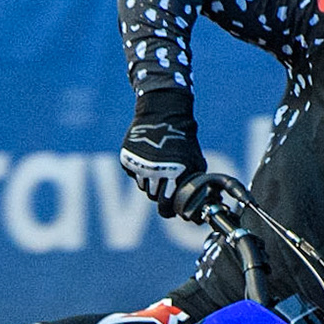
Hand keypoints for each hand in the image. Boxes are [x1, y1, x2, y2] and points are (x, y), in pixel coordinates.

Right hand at [119, 89, 204, 215]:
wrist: (163, 113)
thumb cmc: (184, 139)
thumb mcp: (196, 161)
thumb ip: (194, 184)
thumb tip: (194, 204)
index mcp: (173, 175)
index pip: (165, 205)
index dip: (168, 210)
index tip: (169, 210)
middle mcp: (154, 172)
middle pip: (152, 197)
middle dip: (159, 193)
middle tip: (165, 182)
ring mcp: (139, 165)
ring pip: (142, 186)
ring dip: (149, 181)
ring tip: (158, 165)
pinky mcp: (127, 158)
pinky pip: (132, 173)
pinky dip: (139, 169)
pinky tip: (148, 156)